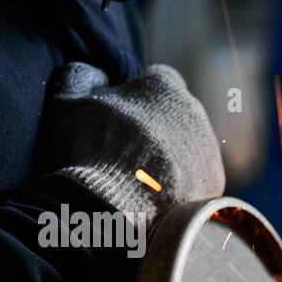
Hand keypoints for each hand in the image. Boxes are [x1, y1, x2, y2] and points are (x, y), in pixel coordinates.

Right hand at [46, 63, 224, 219]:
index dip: (139, 96)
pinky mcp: (215, 182)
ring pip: (190, 145)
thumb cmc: (88, 149)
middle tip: (129, 150)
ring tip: (142, 177)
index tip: (122, 116)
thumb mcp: (66, 102)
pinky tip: (158, 195)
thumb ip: (81, 76)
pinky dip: (182, 184)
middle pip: (177, 113)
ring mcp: (209, 148)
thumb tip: (97, 74)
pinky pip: (197, 177)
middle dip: (158, 125)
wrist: (117, 206)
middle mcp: (195, 112)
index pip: (158, 80)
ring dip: (172, 155)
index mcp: (164, 84)